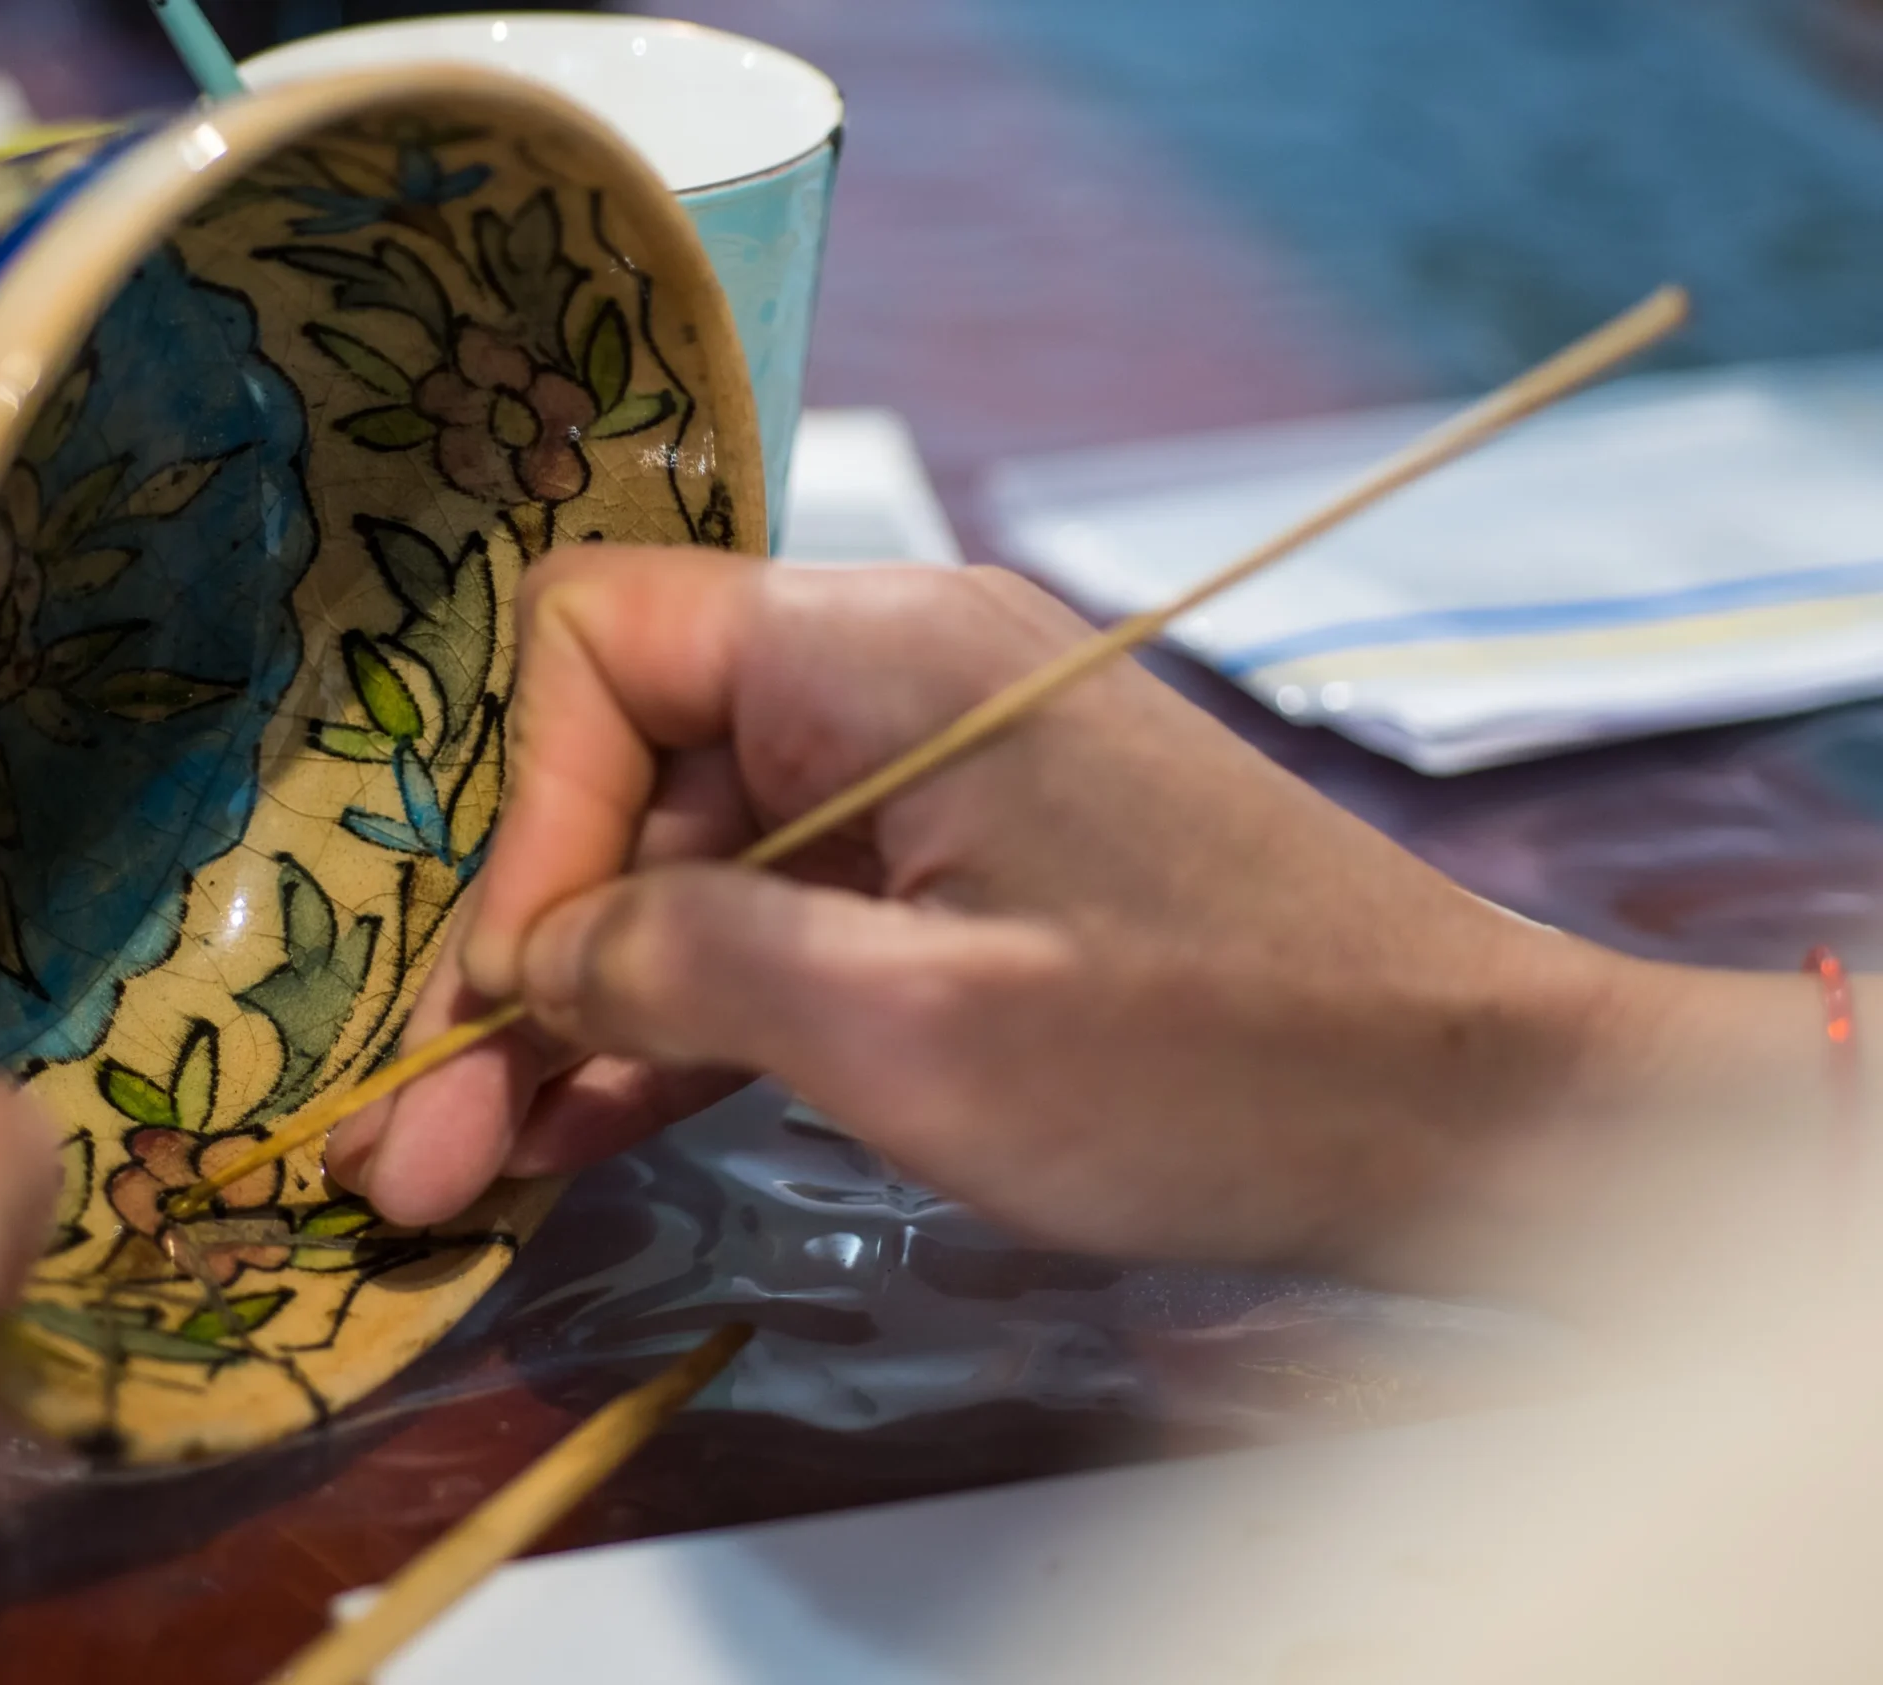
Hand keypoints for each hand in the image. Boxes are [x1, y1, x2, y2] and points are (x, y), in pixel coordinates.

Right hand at [331, 550, 1826, 1298]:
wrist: (1474, 1116)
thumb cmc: (1212, 1063)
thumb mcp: (916, 1031)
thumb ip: (692, 966)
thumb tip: (534, 956)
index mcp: (875, 651)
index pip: (602, 644)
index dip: (522, 815)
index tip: (510, 992)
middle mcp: (887, 681)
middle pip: (630, 777)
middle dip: (522, 959)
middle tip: (419, 1142)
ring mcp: (929, 783)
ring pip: (694, 872)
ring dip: (585, 1018)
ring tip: (466, 1172)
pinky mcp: (965, 881)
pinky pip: (783, 928)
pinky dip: (694, 1027)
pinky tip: (587, 1138)